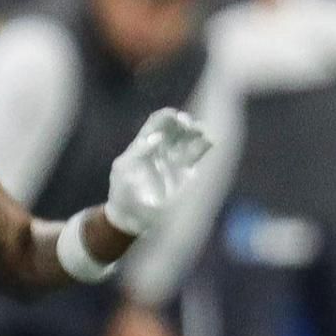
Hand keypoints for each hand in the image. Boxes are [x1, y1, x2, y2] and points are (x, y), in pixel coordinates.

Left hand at [105, 108, 212, 236]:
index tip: (183, 120)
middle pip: (180, 127)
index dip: (171, 116)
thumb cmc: (123, 192)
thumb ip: (139, 151)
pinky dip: (207, 147)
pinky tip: (212, 143)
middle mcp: (163, 148)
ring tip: (208, 135)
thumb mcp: (124, 170)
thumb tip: (157, 136)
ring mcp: (176, 160)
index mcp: (145, 143)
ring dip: (201, 133)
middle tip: (197, 128)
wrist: (132, 218)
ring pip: (192, 139)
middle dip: (190, 123)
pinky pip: (199, 156)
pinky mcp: (188, 174)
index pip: (160, 121)